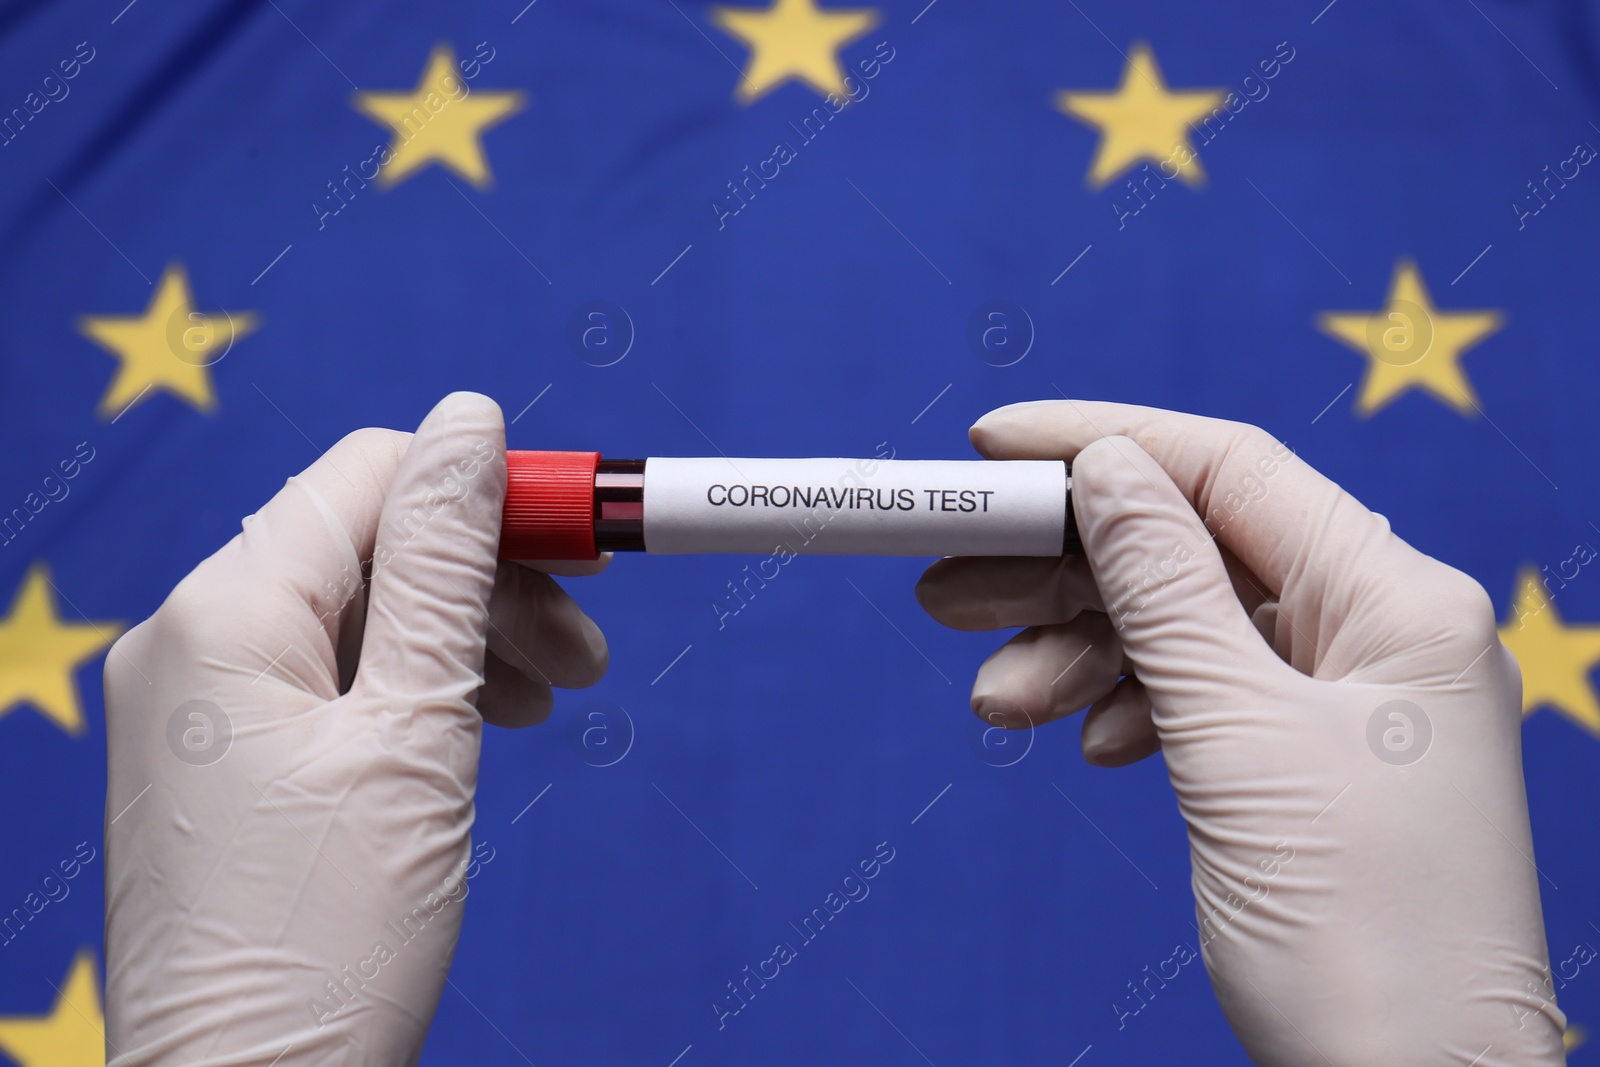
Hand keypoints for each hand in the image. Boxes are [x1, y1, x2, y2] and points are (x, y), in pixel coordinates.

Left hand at [103, 393, 607, 1065]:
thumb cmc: (332, 937)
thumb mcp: (416, 730)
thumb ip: (445, 564)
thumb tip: (469, 420)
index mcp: (223, 615)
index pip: (368, 476)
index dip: (488, 490)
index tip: (586, 537)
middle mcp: (187, 640)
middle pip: (368, 546)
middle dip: (489, 580)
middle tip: (586, 646)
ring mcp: (196, 706)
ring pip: (360, 614)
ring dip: (467, 637)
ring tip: (552, 700)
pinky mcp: (220, 761)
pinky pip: (331, 679)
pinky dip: (417, 688)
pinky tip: (485, 725)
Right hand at [916, 401, 1564, 1065]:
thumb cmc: (1361, 937)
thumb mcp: (1239, 742)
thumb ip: (1164, 591)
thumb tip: (1106, 468)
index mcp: (1398, 602)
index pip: (1232, 472)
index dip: (1105, 443)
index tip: (993, 446)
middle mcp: (1378, 632)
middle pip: (1191, 551)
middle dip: (1064, 568)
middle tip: (947, 583)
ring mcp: (1343, 698)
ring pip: (1182, 629)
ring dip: (1079, 653)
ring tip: (995, 698)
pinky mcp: (1305, 759)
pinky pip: (1197, 696)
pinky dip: (1127, 707)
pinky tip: (1088, 740)